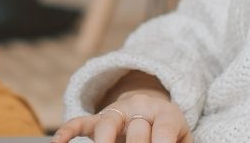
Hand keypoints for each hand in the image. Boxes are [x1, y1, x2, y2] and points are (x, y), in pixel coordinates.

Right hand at [51, 90, 192, 142]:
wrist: (152, 111)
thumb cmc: (170, 133)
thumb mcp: (181, 139)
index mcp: (166, 114)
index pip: (165, 128)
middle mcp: (139, 109)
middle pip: (136, 126)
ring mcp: (116, 114)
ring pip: (107, 123)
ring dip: (105, 141)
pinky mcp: (97, 121)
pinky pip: (80, 123)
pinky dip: (68, 132)